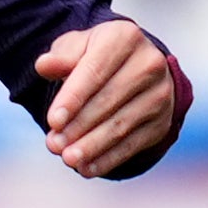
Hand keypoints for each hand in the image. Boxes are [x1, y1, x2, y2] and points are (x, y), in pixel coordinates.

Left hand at [34, 18, 181, 177]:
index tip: (52, 121)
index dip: (73, 98)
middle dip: (79, 126)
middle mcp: (150, 64)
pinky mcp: (163, 120)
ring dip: (93, 145)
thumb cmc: (94, 57)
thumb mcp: (76, 47)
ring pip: (122, 124)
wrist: (131, 67)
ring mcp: (161, 93)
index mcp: (125, 38)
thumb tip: (44, 65)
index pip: (94, 72)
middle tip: (53, 145)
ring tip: (67, 158)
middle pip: (109, 100)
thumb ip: (61, 56)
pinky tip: (87, 169)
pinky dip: (109, 158)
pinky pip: (134, 143)